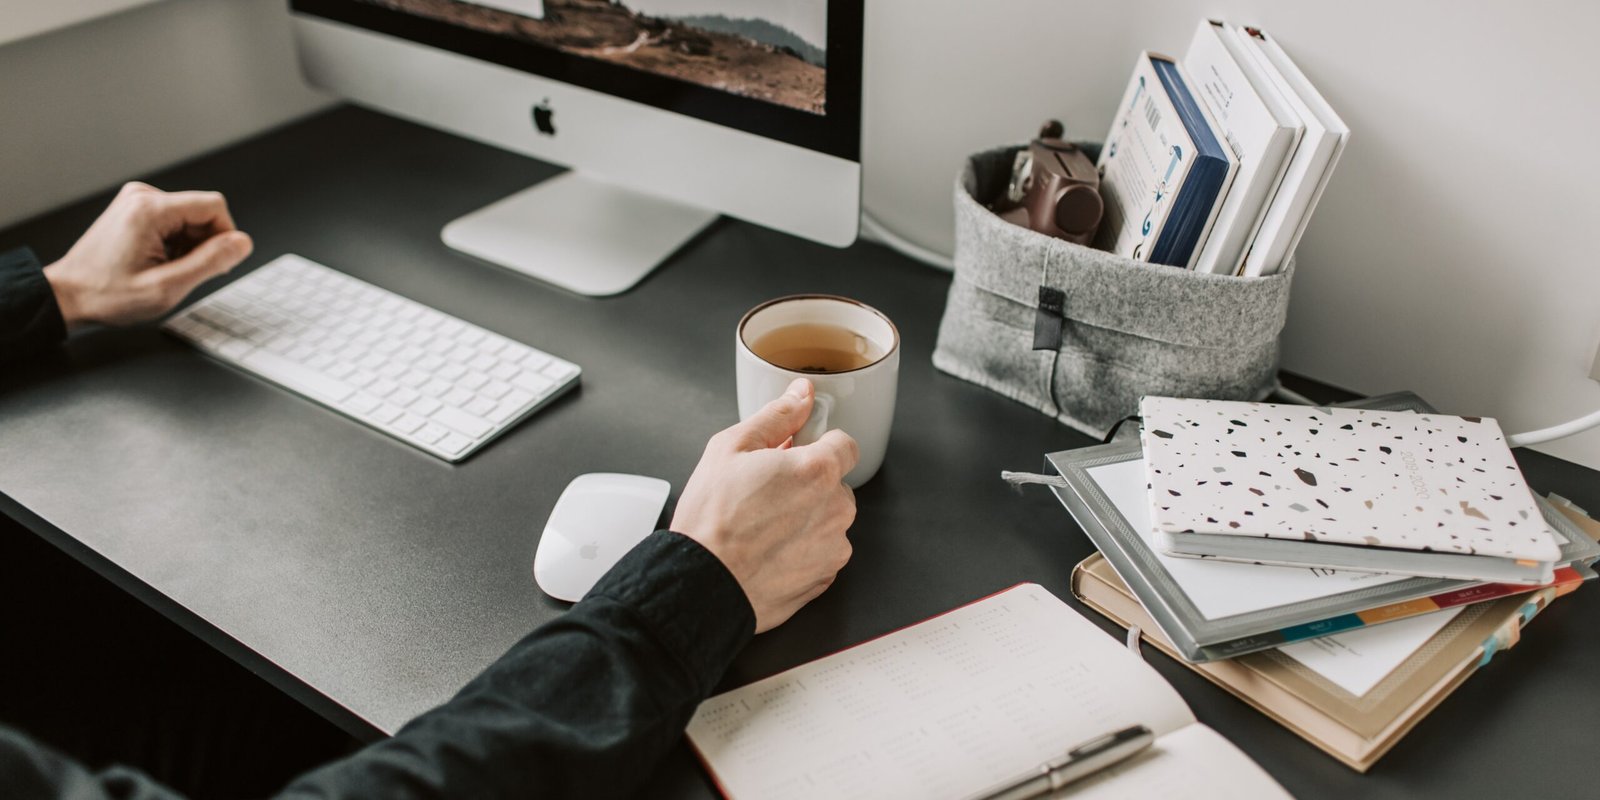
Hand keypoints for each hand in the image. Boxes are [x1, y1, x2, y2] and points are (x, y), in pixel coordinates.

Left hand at [43, 182, 252, 328]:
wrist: (68, 296)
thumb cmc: (108, 295)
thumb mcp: (167, 288)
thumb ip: (211, 262)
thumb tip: (242, 243)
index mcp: (150, 210)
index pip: (214, 206)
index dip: (226, 237)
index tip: (215, 264)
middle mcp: (143, 196)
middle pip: (202, 212)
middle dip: (204, 244)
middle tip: (184, 273)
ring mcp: (137, 201)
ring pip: (190, 218)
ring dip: (189, 246)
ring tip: (165, 269)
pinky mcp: (135, 208)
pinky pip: (175, 220)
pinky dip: (175, 243)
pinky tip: (157, 261)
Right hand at [672, 378, 859, 632]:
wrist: (700, 584)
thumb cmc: (711, 520)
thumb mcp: (731, 448)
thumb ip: (776, 416)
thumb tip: (801, 395)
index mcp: (817, 471)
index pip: (844, 444)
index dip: (816, 446)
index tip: (794, 455)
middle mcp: (835, 510)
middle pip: (835, 484)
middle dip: (808, 484)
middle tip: (766, 492)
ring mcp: (833, 548)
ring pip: (828, 521)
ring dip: (806, 519)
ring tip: (763, 526)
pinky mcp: (824, 578)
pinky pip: (821, 554)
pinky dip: (802, 551)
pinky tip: (769, 551)